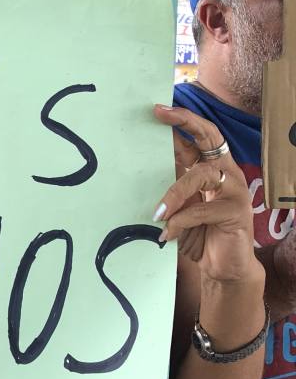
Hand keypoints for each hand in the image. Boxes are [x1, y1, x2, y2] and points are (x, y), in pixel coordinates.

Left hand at [153, 104, 257, 283]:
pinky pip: (204, 209)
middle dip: (187, 122)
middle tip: (162, 115)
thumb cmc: (198, 234)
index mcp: (210, 168)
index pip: (198, 136)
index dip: (180, 120)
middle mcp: (225, 173)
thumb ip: (169, 184)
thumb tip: (141, 162)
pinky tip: (168, 232)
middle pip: (211, 136)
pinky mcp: (237, 212)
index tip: (156, 110)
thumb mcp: (179, 205)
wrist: (220, 269)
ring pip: (202, 174)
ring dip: (175, 191)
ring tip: (158, 212)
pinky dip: (182, 220)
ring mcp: (234, 190)